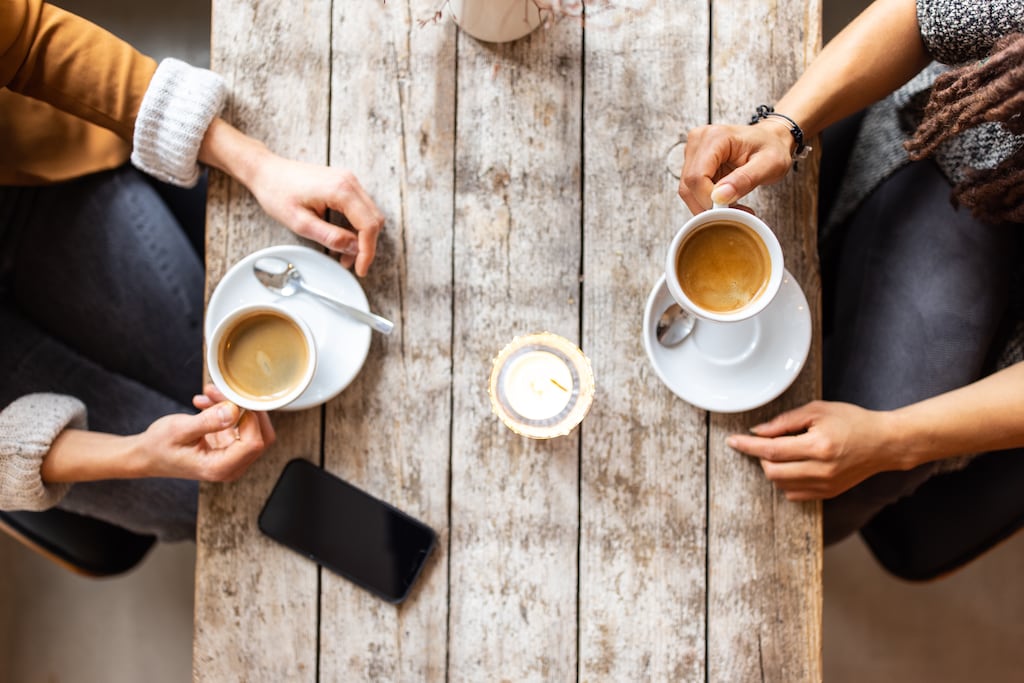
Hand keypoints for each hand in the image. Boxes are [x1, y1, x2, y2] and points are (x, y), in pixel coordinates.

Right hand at [134, 385, 275, 481]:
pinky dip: (226, 411)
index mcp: (220, 467)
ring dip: (233, 406)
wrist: (147, 455)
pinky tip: (206, 403)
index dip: (251, 418)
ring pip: (251, 428)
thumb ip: (208, 421)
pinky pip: (238, 426)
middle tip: (224, 392)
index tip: (233, 400)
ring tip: (209, 394)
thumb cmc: (158, 447)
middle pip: (261, 437)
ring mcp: (232, 457)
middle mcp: (231, 466)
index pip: (254, 443)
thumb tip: (234, 410)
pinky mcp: (228, 446)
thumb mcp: (179, 430)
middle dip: (245, 409)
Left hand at [246, 153, 383, 275]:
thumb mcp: (300, 223)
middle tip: (352, 264)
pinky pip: (360, 208)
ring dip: (361, 237)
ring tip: (344, 255)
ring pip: (369, 215)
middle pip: (374, 220)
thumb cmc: (277, 192)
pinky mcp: (344, 183)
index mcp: (341, 190)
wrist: (267, 171)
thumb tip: (353, 248)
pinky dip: (355, 226)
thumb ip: (330, 237)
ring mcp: (348, 180)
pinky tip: (342, 239)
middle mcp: (349, 182)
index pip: (368, 225)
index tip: (361, 269)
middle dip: (366, 246)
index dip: (367, 251)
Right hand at [677, 121, 794, 214]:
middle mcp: (698, 141)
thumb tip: (719, 197)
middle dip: (708, 206)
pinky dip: (707, 200)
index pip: (697, 177)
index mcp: (714, 137)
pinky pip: (692, 189)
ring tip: (732, 206)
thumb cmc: (772, 148)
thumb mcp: (769, 164)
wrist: (771, 139)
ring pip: (687, 190)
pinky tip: (725, 200)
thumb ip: (745, 180)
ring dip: (707, 205)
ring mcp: (693, 151)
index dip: (709, 200)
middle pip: (688, 185)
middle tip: (734, 212)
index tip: (731, 210)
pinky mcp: (693, 162)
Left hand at [725, 400, 906, 500]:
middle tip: (768, 441)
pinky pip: (793, 494)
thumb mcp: (818, 411)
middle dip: (761, 456)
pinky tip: (795, 465)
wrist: (884, 443)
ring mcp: (825, 486)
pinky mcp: (827, 494)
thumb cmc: (852, 422)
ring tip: (786, 451)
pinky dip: (786, 481)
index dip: (747, 446)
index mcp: (818, 447)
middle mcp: (821, 471)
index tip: (732, 441)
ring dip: (773, 468)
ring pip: (780, 484)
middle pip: (771, 471)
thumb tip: (758, 432)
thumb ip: (785, 422)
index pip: (771, 450)